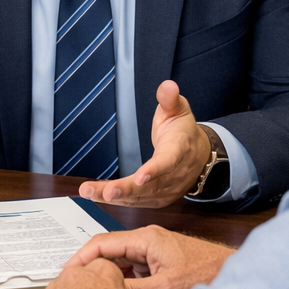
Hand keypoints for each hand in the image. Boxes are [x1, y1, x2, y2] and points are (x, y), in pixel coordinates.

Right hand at [67, 225, 233, 288]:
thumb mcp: (166, 287)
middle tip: (71, 284)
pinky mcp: (157, 261)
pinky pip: (131, 268)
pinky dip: (119, 278)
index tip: (66, 272)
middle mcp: (145, 240)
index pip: (102, 243)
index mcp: (145, 238)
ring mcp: (151, 250)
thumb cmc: (205, 273)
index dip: (81, 257)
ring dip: (104, 274)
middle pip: (107, 251)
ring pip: (118, 261)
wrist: (231, 272)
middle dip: (88, 266)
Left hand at [79, 80, 208, 207]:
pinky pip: (136, 202)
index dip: (154, 170)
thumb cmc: (183, 132)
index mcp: (179, 150)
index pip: (168, 161)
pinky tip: (97, 196)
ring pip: (140, 197)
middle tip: (105, 192)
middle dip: (126, 190)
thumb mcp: (179, 110)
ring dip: (114, 197)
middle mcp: (173, 174)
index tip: (139, 177)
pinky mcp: (158, 199)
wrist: (199, 156)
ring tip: (89, 192)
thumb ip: (170, 99)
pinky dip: (117, 201)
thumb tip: (167, 86)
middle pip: (150, 186)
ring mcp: (166, 189)